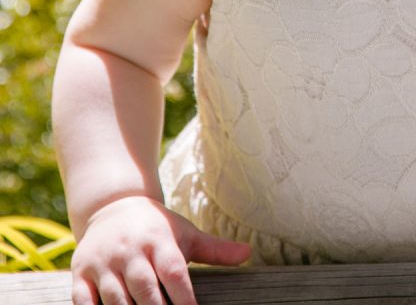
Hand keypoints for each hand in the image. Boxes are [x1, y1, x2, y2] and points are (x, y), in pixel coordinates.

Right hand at [70, 195, 250, 304]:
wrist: (113, 205)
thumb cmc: (157, 227)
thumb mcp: (184, 233)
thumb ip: (214, 249)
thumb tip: (248, 254)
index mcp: (160, 241)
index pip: (174, 272)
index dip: (184, 296)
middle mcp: (132, 251)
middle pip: (145, 289)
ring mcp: (104, 263)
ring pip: (115, 299)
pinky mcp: (81, 274)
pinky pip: (83, 302)